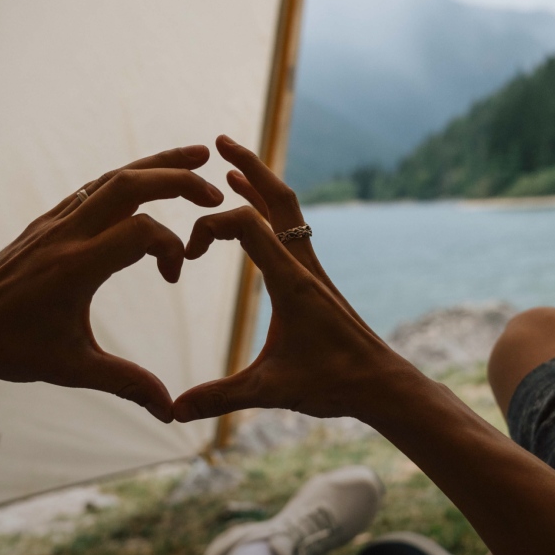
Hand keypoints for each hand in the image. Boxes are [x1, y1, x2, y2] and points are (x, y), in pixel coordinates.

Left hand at [0, 146, 222, 420]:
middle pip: (129, 183)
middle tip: (216, 192)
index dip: (171, 247)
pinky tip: (147, 182)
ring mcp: (55, 222)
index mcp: (76, 267)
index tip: (175, 276)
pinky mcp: (47, 221)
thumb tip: (169, 412)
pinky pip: (93, 187)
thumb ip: (126, 383)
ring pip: (111, 177)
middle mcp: (66, 234)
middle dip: (178, 179)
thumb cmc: (12, 349)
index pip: (140, 231)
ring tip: (196, 158)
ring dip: (156, 165)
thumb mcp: (72, 369)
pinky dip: (128, 179)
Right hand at [174, 136, 406, 421]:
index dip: (210, 228)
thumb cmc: (332, 383)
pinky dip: (271, 213)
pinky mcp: (317, 280)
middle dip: (249, 166)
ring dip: (261, 184)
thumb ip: (219, 397)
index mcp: (291, 282)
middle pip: (278, 198)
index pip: (247, 226)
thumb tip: (173, 411)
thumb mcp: (270, 391)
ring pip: (288, 210)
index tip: (186, 256)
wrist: (381, 384)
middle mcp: (304, 265)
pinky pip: (292, 231)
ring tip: (233, 164)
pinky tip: (258, 213)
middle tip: (220, 142)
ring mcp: (313, 269)